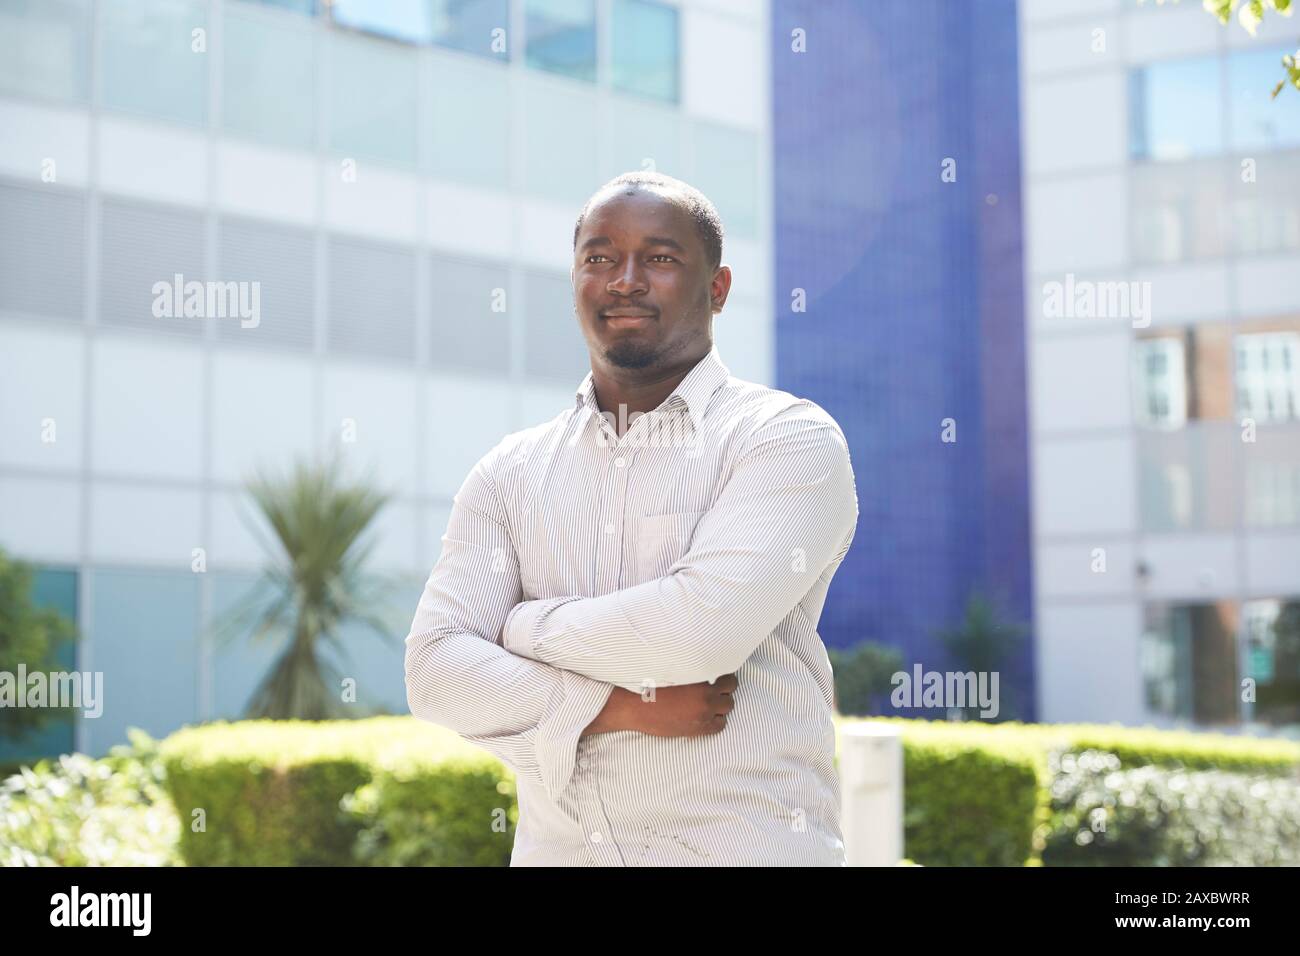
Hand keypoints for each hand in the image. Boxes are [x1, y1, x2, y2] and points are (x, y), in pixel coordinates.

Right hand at [583, 674, 737, 737]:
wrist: (632, 706)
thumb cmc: (647, 680)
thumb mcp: (668, 663)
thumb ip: (688, 659)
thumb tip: (699, 644)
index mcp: (699, 674)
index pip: (727, 670)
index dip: (722, 669)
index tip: (716, 669)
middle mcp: (706, 694)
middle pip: (731, 688)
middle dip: (724, 685)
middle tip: (715, 684)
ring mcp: (703, 712)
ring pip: (728, 706)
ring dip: (721, 702)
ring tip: (709, 698)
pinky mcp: (698, 728)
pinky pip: (720, 724)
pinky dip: (716, 719)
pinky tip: (706, 713)